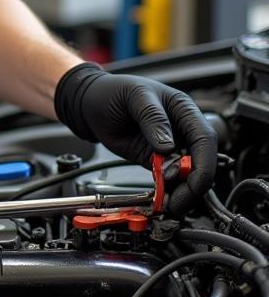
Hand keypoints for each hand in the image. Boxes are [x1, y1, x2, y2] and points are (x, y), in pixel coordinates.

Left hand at [54, 63, 216, 216]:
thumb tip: (168, 146)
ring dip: (182, 192)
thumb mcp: (134, 96)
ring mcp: (171, 147)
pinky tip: (161, 199)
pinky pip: (170, 179)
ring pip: (188, 175)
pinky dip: (168, 191)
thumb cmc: (113, 91)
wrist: (91, 104)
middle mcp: (182, 130)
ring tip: (168, 204)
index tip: (193, 182)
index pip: (205, 139)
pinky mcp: (157, 161)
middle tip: (178, 201)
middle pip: (201, 162)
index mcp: (184, 110)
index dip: (204, 163)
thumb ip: (152, 118)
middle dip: (194, 185)